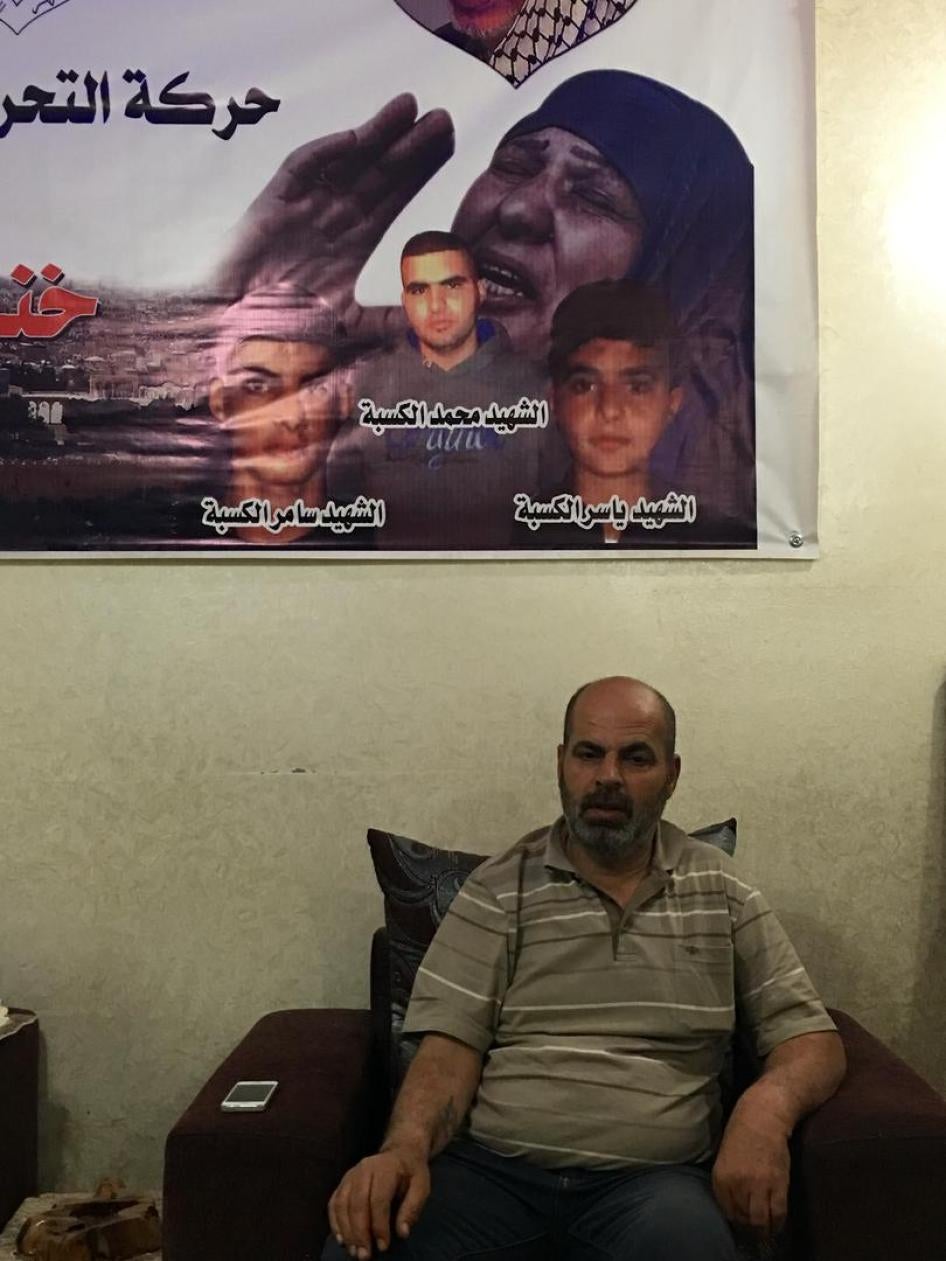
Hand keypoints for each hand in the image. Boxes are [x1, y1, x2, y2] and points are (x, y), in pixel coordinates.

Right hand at [214, 94, 453, 333]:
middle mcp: (331, 219)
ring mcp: (303, 208)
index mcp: (352, 244)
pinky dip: (324, 154)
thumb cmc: (284, 329)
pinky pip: (299, 171)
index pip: (393, 199)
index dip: (419, 172)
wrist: (231, 331)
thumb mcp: (349, 328)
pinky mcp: (272, 205)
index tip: (448, 146)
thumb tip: (429, 321)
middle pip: (377, 175)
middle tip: (443, 119)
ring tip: (408, 107)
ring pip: (346, 165)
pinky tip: (353, 138)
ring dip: (376, 135)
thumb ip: (389, 322)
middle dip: (409, 147)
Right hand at [327, 1147, 429, 1258]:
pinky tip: (341, 1240)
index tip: (383, 1247)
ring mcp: (351, 1175)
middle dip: (359, 1232)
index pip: (379, 1199)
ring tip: (354, 1252)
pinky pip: (333, 1203)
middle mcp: (364, 1169)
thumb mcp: (422, 1186)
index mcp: (385, 1168)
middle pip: (357, 1203)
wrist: (400, 1152)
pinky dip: (335, 1223)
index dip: (379, 1225)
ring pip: (342, 1204)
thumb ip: (413, 1208)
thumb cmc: (411, 1173)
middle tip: (364, 1256)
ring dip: (346, 1231)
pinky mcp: (343, 1182)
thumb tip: (402, 1233)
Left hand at [711, 1104, 789, 1240]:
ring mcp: (758, 1185)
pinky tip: (777, 1224)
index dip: (736, 1223)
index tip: (743, 1227)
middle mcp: (737, 1185)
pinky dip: (778, 1223)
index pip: (727, 1213)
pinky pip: (778, 1213)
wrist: (762, 1116)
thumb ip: (728, 1184)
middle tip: (756, 1233)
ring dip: (764, 1231)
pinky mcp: (777, 1184)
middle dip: (750, 1231)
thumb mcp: (724, 1159)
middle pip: (743, 1220)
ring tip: (766, 1233)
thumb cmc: (741, 1134)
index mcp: (720, 1178)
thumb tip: (734, 1209)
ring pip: (760, 1221)